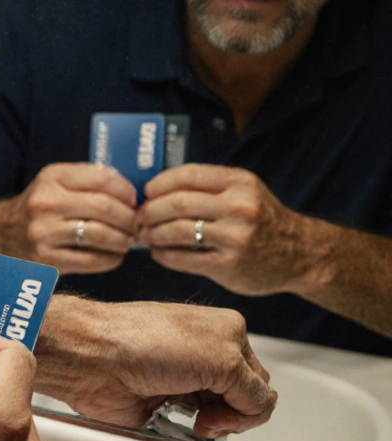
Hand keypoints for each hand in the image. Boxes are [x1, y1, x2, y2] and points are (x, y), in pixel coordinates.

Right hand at [0, 163, 137, 273]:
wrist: (1, 234)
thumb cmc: (41, 208)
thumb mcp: (56, 183)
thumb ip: (89, 180)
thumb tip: (130, 191)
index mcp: (52, 177)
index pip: (102, 178)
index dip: (127, 191)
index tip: (134, 202)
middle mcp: (45, 202)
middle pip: (104, 207)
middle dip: (129, 218)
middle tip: (135, 225)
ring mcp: (43, 232)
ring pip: (100, 234)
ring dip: (122, 240)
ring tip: (126, 241)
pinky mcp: (45, 259)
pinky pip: (90, 260)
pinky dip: (110, 260)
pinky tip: (113, 256)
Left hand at [39, 299, 275, 437]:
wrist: (92, 358)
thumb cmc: (144, 341)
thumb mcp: (223, 358)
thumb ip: (253, 388)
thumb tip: (256, 409)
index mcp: (226, 332)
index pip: (260, 380)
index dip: (249, 400)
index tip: (227, 403)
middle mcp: (205, 355)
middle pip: (242, 400)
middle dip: (231, 413)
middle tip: (205, 412)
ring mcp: (182, 381)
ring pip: (217, 417)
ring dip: (209, 423)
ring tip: (188, 417)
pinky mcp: (159, 405)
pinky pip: (186, 430)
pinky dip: (186, 434)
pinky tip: (170, 420)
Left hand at [137, 164, 314, 295]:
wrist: (300, 255)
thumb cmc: (260, 220)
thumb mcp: (244, 192)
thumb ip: (207, 187)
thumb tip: (154, 190)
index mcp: (240, 183)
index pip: (188, 175)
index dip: (159, 183)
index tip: (146, 192)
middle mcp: (239, 207)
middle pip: (177, 203)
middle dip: (149, 211)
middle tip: (138, 218)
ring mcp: (235, 238)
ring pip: (177, 230)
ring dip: (153, 234)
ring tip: (145, 237)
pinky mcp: (229, 265)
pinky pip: (183, 258)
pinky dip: (163, 255)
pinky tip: (159, 253)